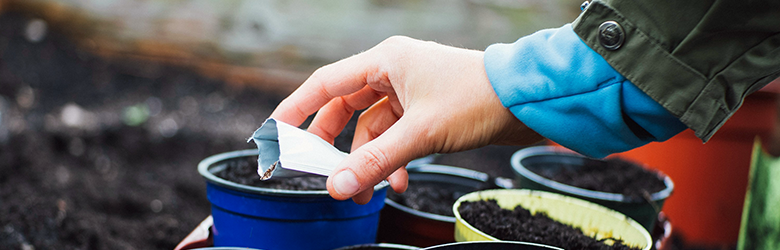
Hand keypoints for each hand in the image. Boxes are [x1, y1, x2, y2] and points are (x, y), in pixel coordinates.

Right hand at [270, 36, 542, 203]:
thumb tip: (338, 186)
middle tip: (320, 173)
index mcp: (385, 61)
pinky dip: (389, 160)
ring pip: (369, 128)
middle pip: (343, 109)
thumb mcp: (421, 133)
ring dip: (365, 160)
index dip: (295, 110)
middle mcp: (392, 72)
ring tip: (365, 190)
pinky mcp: (423, 110)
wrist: (529, 101)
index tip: (274, 135)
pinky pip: (392, 137)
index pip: (324, 84)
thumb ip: (375, 161)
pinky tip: (396, 181)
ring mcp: (408, 91)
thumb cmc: (479, 98)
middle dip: (332, 146)